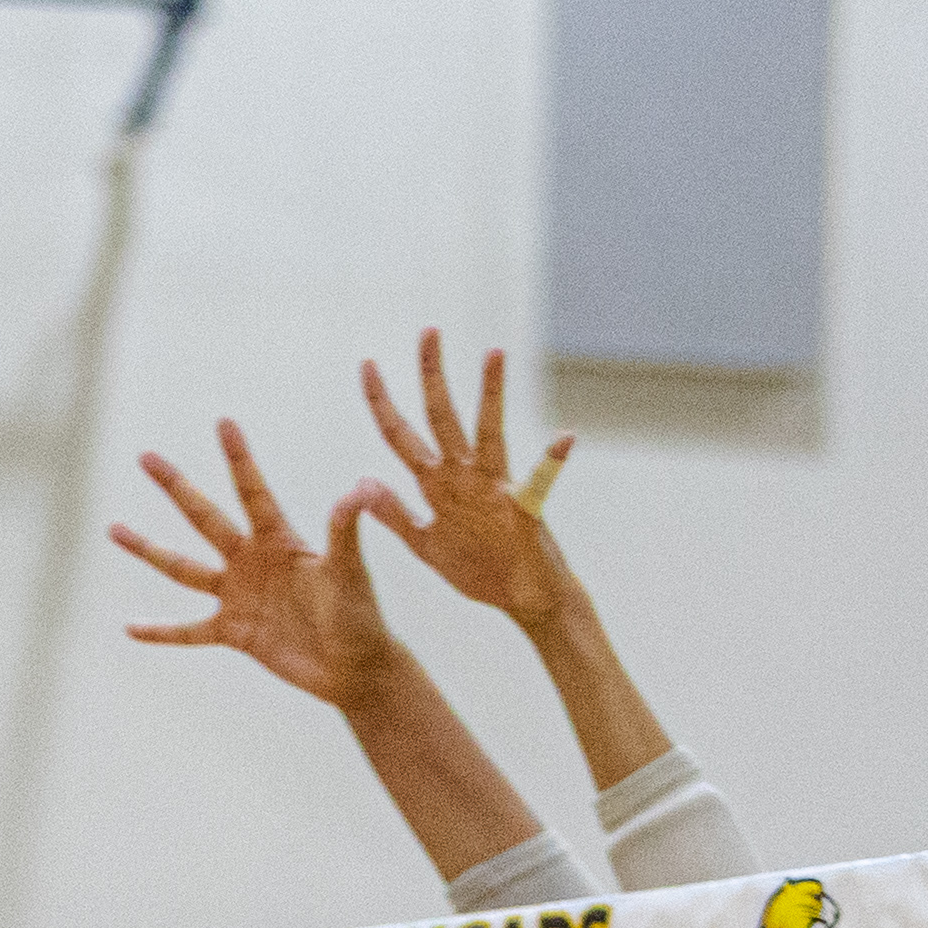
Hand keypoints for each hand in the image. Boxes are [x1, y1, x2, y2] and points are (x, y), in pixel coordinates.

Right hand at [111, 420, 405, 710]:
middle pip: (205, 518)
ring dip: (148, 550)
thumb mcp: (349, 572)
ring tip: (114, 529)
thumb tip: (360, 487)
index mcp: (280, 540)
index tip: (223, 423)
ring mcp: (238, 596)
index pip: (253, 491)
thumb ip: (345, 531)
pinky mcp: (233, 633)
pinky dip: (161, 632)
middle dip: (176, 487)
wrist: (354, 668)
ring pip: (183, 569)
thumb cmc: (361, 616)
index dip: (238, 458)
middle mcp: (252, 560)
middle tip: (147, 457)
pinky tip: (130, 628)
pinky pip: (189, 631)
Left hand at [348, 330, 577, 631]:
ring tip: (493, 354)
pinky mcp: (524, 511)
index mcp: (438, 486)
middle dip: (432, 376)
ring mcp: (495, 490)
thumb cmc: (477, 570)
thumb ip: (395, 514)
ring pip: (489, 435)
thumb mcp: (424, 544)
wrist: (524, 597)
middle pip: (442, 419)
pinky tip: (565, 436)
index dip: (382, 402)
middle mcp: (465, 478)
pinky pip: (540, 484)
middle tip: (427, 329)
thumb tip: (362, 480)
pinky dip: (552, 461)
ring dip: (491, 396)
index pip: (402, 435)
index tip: (368, 363)